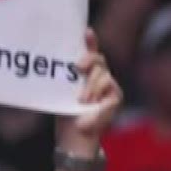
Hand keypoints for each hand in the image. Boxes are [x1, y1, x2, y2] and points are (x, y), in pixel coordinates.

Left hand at [57, 30, 122, 155]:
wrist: (74, 137)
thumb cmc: (65, 113)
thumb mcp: (61, 90)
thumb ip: (64, 75)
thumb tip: (56, 60)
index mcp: (85, 73)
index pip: (90, 52)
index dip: (90, 41)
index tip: (86, 32)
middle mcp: (99, 77)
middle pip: (98, 60)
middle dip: (88, 61)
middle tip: (77, 69)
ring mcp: (109, 88)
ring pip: (103, 74)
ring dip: (90, 87)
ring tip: (81, 101)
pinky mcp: (115, 98)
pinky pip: (110, 89)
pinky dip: (99, 98)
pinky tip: (91, 106)